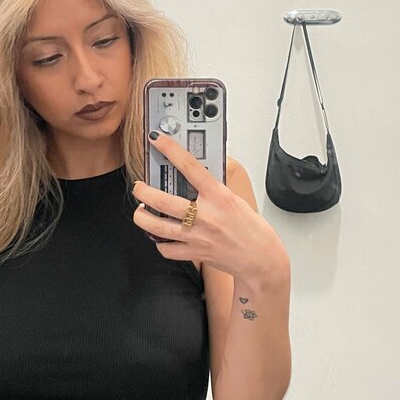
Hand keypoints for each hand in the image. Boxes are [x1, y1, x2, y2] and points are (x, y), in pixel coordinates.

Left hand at [133, 131, 282, 282]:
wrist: (261, 259)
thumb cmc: (252, 229)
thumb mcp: (235, 200)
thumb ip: (214, 189)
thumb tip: (196, 175)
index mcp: (218, 197)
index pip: (190, 167)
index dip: (171, 150)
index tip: (158, 139)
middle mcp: (205, 215)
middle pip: (163, 201)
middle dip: (144, 191)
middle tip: (139, 187)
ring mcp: (197, 236)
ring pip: (157, 227)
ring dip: (142, 217)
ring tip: (141, 211)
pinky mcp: (194, 253)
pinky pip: (167, 249)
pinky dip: (159, 242)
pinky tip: (160, 236)